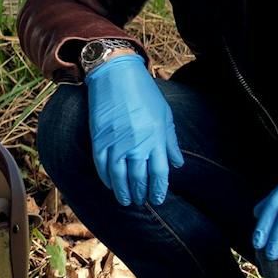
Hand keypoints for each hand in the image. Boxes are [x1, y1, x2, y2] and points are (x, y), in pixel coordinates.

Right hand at [85, 53, 182, 206]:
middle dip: (140, 193)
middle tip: (140, 201)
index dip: (158, 189)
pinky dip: (106, 178)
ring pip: (119, 177)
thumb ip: (170, 142)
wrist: (116, 76)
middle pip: (139, 178)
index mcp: (156, 138)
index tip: (157, 198)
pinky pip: (102, 166)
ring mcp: (117, 143)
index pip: (159, 174)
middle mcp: (137, 144)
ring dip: (122, 192)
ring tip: (125, 200)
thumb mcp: (164, 115)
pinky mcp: (99, 139)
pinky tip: (110, 184)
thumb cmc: (144, 93)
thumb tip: (177, 163)